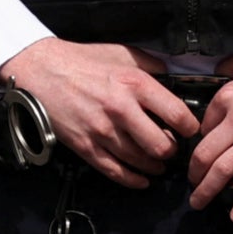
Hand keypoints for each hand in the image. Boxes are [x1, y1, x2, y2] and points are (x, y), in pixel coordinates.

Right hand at [0, 39, 197, 187]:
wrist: (42, 71)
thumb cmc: (82, 61)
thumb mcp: (122, 53)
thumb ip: (151, 65)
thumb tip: (173, 76)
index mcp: (134, 83)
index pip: (177, 114)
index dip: (190, 127)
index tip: (191, 130)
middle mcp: (121, 109)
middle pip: (162, 145)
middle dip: (172, 151)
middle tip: (173, 148)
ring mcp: (103, 131)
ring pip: (141, 161)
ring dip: (155, 166)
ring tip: (159, 163)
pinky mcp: (86, 147)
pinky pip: (115, 171)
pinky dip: (133, 180)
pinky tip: (142, 180)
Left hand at [187, 46, 232, 219]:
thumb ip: (230, 65)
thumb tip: (218, 69)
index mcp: (229, 97)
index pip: (203, 126)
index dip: (199, 141)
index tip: (200, 151)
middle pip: (206, 153)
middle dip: (193, 173)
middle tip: (190, 183)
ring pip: (224, 170)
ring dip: (207, 190)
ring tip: (200, 202)